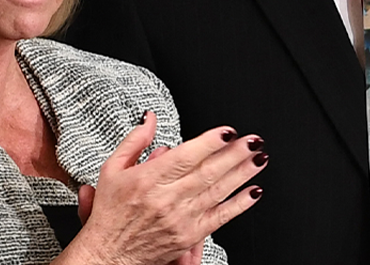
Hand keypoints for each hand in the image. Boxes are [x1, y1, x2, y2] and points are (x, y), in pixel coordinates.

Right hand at [62, 111, 265, 264]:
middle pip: (207, 172)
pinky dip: (239, 204)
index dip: (210, 142)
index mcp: (147, 179)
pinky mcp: (189, 235)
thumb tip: (150, 118)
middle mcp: (166, 199)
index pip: (185, 156)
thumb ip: (135, 141)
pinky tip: (253, 191)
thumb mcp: (111, 169)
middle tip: (253, 141)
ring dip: (241, 174)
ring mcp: (180, 218)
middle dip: (234, 154)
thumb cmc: (111, 212)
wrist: (110, 254)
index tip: (228, 131)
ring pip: (217, 191)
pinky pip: (220, 218)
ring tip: (258, 158)